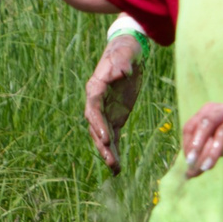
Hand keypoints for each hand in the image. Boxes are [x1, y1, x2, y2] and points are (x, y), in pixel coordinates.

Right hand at [83, 35, 143, 174]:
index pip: (94, 110)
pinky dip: (114, 151)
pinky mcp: (115, 117)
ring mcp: (105, 112)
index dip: (98, 124)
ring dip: (108, 153)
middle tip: (110, 161)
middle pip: (96, 128)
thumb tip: (122, 71)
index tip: (106, 138)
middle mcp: (96, 103)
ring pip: (103, 136)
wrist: (128, 52)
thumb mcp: (125, 54)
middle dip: (102, 145)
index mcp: (95, 88)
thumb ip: (122, 63)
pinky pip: (113, 137)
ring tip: (115, 169)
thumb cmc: (125, 52)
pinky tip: (118, 167)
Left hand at [179, 101, 222, 178]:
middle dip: (196, 143)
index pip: (192, 125)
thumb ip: (203, 156)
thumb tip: (187, 175)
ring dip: (214, 150)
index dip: (187, 143)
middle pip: (206, 123)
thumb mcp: (218, 143)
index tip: (188, 162)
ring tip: (208, 167)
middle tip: (191, 162)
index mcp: (210, 110)